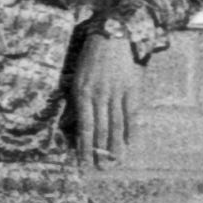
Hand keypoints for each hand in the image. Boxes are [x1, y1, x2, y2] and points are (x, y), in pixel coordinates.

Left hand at [69, 31, 143, 162]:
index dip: (84, 145)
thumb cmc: (93, 56)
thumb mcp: (77, 77)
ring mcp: (116, 92)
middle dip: (99, 150)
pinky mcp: (132, 88)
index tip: (83, 161)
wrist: (115, 34)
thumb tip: (70, 123)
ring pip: (115, 124)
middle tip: (101, 168)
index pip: (83, 126)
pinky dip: (131, 129)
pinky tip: (130, 143)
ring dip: (115, 145)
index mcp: (82, 93)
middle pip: (100, 128)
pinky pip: (131, 113)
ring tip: (115, 161)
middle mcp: (99, 95)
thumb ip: (76, 100)